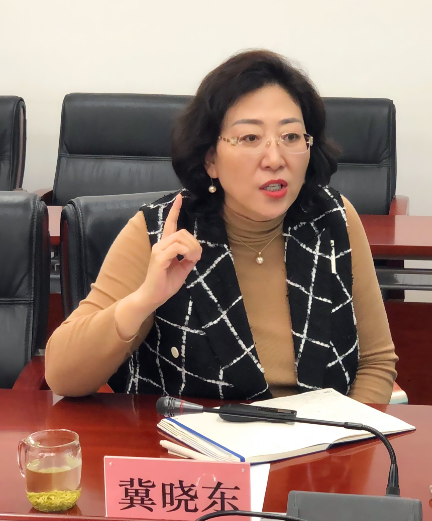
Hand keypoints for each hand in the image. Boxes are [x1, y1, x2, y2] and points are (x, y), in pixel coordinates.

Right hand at [137, 194, 201, 309]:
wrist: (154, 296)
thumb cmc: (166, 283)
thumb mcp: (183, 269)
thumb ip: (189, 258)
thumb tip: (196, 251)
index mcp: (165, 246)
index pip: (170, 224)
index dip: (174, 210)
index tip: (179, 197)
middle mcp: (160, 245)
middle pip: (182, 232)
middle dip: (195, 243)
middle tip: (197, 257)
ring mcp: (158, 250)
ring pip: (181, 238)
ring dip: (193, 248)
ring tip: (194, 259)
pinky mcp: (159, 258)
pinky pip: (177, 248)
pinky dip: (187, 252)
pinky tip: (189, 260)